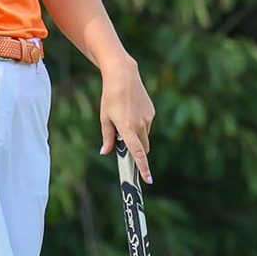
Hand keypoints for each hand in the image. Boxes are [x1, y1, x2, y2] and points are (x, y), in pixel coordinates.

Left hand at [97, 56, 156, 183]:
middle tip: (125, 143)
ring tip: (125, 118)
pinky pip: (147, 125)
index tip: (148, 179)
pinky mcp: (151, 112)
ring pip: (145, 136)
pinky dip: (140, 124)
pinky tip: (131, 110)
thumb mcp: (104, 118)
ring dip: (137, 135)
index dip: (143, 167)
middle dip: (138, 151)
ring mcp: (148, 118)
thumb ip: (107, 137)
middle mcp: (140, 125)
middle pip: (143, 147)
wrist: (123, 76)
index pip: (138, 153)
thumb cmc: (110, 97)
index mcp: (127, 128)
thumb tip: (106, 152)